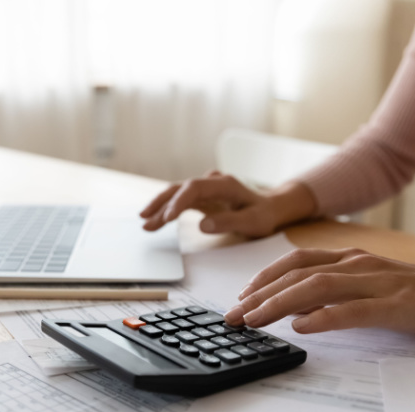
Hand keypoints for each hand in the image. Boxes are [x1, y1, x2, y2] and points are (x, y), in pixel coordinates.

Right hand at [140, 171, 315, 236]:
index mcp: (224, 185)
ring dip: (160, 208)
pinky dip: (167, 211)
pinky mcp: (200, 197)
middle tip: (146, 219)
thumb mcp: (253, 222)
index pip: (194, 188)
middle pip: (180, 188)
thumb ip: (229, 222)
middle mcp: (211, 182)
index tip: (167, 218)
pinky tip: (154, 221)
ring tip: (145, 224)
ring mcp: (205, 189)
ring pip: (176, 194)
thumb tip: (203, 225)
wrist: (270, 208)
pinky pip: (180, 202)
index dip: (179, 201)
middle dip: (161, 203)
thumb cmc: (263, 214)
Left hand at [224, 247, 414, 341]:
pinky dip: (324, 317)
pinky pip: (355, 310)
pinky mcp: (398, 304)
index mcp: (352, 259)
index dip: (263, 278)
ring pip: (317, 287)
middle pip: (297, 274)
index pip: (296, 262)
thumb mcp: (372, 288)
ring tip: (254, 320)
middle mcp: (360, 264)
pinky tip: (302, 327)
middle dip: (259, 294)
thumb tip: (296, 308)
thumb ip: (336, 293)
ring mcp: (379, 282)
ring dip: (279, 304)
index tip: (240, 298)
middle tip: (233, 316)